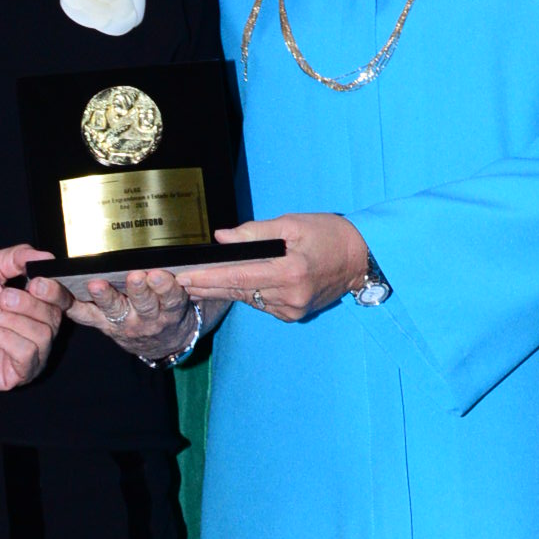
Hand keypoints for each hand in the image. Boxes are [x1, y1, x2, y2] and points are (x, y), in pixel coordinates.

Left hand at [0, 247, 67, 391]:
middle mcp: (37, 329)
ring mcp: (31, 353)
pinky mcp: (19, 373)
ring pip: (42, 335)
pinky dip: (6, 339)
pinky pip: (28, 354)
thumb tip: (47, 257)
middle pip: (54, 316)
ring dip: (11, 321)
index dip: (53, 290)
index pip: (62, 299)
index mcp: (34, 305)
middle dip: (25, 304)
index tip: (34, 282)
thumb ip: (17, 256)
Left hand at [66, 266, 214, 358]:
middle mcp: (148, 318)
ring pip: (115, 310)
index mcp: (171, 309)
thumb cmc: (172, 309)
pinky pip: (85, 316)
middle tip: (135, 277)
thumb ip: (182, 280)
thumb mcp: (185, 298)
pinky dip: (69, 304)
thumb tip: (196, 254)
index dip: (166, 287)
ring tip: (96, 285)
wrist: (164, 343)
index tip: (160, 275)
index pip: (172, 298)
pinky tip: (54, 292)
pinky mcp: (104, 325)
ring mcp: (124, 323)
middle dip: (139, 290)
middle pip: (144, 303)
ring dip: (105, 296)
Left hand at [195, 214, 369, 323]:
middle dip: (206, 287)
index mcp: (289, 271)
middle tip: (178, 283)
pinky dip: (246, 293)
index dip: (208, 278)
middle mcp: (290, 296)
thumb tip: (222, 238)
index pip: (238, 277)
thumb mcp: (292, 224)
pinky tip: (229, 286)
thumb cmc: (327, 234)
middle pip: (238, 292)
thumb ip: (254, 232)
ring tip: (195, 283)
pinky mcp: (293, 314)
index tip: (183, 277)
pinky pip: (261, 303)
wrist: (360, 258)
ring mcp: (292, 309)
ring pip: (248, 298)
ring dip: (223, 291)